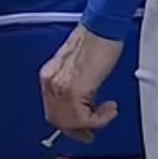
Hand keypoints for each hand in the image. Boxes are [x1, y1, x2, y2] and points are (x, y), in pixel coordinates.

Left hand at [39, 24, 122, 142]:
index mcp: (49, 76)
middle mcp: (51, 82)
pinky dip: (98, 119)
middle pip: (59, 120)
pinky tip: (108, 109)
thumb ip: (76, 85)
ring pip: (70, 122)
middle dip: (79, 129)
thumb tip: (84, 103)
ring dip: (91, 123)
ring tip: (106, 113)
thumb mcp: (80, 66)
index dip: (69, 123)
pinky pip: (83, 117)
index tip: (83, 128)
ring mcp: (60, 87)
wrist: (102, 28)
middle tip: (93, 130)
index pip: (53, 110)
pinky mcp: (74, 89)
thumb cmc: (97, 40)